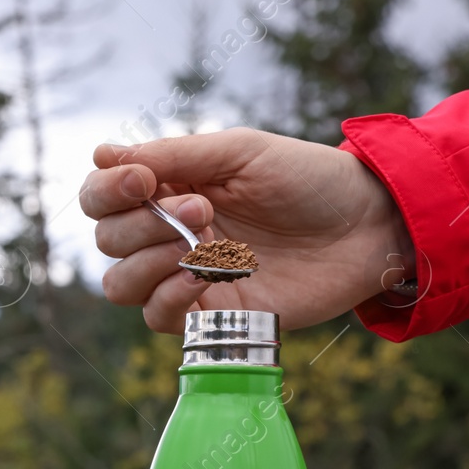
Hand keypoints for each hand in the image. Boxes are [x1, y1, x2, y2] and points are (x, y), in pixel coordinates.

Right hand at [79, 128, 412, 333]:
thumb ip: (172, 154)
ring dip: (148, 262)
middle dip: (141, 224)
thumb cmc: (308, 179)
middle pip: (106, 240)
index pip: (101, 196)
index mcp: (169, 189)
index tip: (142, 180)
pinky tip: (204, 278)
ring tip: (199, 246)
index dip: (107, 191)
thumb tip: (102, 154)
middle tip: (202, 208)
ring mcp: (184, 277)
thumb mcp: (240, 151)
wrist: (366, 227)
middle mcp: (167, 234)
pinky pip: (156, 317)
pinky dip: (169, 296)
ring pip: (119, 284)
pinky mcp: (208, 314)